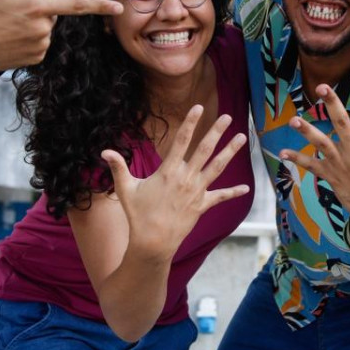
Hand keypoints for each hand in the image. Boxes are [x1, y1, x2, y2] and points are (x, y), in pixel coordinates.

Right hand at [0, 0, 123, 70]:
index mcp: (38, 6)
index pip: (76, 5)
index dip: (99, 6)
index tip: (119, 7)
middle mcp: (43, 27)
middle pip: (53, 16)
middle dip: (39, 13)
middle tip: (13, 15)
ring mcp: (40, 45)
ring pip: (46, 33)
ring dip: (34, 29)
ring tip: (9, 29)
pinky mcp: (34, 59)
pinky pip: (40, 48)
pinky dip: (29, 44)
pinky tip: (10, 42)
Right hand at [101, 106, 248, 257]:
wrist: (152, 242)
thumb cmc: (137, 215)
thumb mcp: (126, 189)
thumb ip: (118, 168)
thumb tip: (104, 152)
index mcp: (168, 171)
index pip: (181, 141)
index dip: (190, 123)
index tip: (198, 107)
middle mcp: (186, 178)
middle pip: (204, 150)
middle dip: (216, 131)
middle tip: (227, 116)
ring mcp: (196, 192)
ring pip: (217, 167)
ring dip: (230, 152)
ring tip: (242, 138)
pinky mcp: (202, 206)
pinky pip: (220, 197)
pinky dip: (233, 193)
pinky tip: (246, 189)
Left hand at [279, 73, 349, 230]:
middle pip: (341, 121)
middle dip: (332, 103)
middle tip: (322, 87)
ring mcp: (342, 164)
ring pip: (321, 143)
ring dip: (307, 130)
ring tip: (295, 119)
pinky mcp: (331, 178)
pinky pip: (311, 167)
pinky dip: (297, 160)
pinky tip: (283, 152)